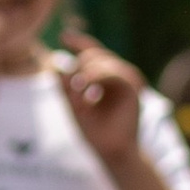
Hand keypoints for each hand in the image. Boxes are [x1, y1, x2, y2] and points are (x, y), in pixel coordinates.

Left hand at [59, 27, 146, 170]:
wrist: (111, 152)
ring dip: (88, 71)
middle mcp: (118, 78)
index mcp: (105, 80)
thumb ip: (66, 87)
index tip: (64, 36)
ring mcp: (127, 83)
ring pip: (105, 61)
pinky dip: (99, 76)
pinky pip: (116, 73)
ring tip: (77, 87)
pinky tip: (85, 85)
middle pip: (96, 55)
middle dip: (79, 67)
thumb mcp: (73, 105)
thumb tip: (56, 65)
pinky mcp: (133, 91)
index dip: (80, 42)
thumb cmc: (94, 132)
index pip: (93, 53)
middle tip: (71, 89)